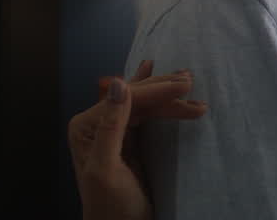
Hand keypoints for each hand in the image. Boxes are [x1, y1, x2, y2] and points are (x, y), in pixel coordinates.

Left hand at [67, 61, 207, 219]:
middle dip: (164, 90)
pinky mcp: (128, 139)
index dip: (156, 90)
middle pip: (136, 98)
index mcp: (86, 127)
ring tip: (191, 85)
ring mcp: (112, 129)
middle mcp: (96, 123)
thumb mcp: (107, 167)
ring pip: (144, 103)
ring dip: (168, 95)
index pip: (126, 99)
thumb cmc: (111, 205)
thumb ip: (110, 126)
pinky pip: (145, 111)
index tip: (185, 86)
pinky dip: (157, 97)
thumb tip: (119, 84)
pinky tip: (150, 71)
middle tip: (191, 81)